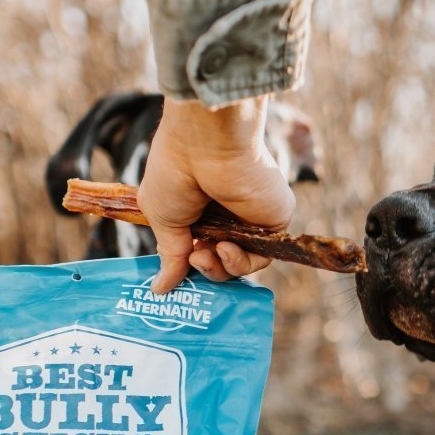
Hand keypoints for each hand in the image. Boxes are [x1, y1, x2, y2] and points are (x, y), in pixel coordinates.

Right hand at [138, 95, 295, 293]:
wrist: (206, 146)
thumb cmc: (176, 173)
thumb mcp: (162, 219)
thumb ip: (170, 256)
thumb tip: (160, 289)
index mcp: (198, 209)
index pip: (197, 249)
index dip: (188, 264)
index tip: (178, 266)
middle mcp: (226, 214)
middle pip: (220, 261)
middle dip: (205, 267)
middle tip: (195, 257)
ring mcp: (251, 219)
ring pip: (241, 263)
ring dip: (221, 268)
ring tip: (206, 254)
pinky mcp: (274, 221)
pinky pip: (261, 256)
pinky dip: (242, 261)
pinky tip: (227, 248)